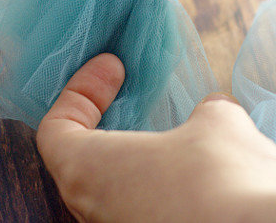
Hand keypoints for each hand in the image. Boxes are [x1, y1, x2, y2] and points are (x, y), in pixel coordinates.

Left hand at [36, 53, 275, 222]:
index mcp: (87, 170)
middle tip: (141, 95)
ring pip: (120, 193)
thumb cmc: (219, 180)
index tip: (114, 67)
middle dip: (114, 124)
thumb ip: (207, 112)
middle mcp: (94, 211)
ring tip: (187, 137)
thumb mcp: (218, 122)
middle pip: (85, 162)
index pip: (56, 128)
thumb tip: (211, 113)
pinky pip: (150, 213)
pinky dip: (168, 191)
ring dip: (147, 162)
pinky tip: (208, 177)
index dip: (81, 90)